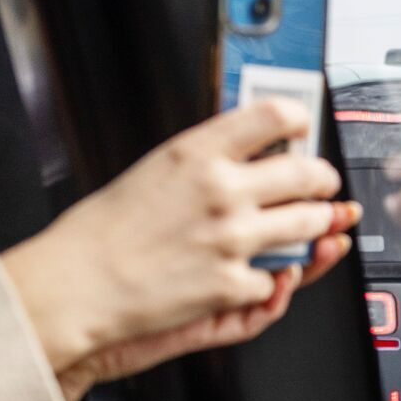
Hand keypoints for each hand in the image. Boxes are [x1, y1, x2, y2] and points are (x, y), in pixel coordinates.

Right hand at [1, 98, 358, 400]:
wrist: (77, 284)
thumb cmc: (103, 231)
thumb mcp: (155, 168)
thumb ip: (205, 156)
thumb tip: (246, 145)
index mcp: (198, 153)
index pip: (275, 116)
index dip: (301, 120)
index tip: (303, 127)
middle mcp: (222, 191)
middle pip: (307, 173)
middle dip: (323, 180)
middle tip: (321, 183)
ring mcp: (231, 239)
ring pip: (308, 226)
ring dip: (315, 225)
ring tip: (307, 224)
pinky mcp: (231, 284)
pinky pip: (275, 277)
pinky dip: (266, 277)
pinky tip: (248, 270)